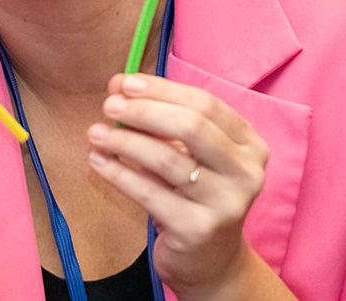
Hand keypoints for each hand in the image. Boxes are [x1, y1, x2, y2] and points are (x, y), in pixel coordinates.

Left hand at [86, 74, 272, 299]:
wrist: (211, 262)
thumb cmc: (195, 195)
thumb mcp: (190, 155)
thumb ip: (162, 119)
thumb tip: (118, 83)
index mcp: (250, 145)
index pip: (205, 104)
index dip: (162, 90)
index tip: (125, 83)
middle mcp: (246, 173)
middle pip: (192, 126)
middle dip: (145, 110)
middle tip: (109, 105)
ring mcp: (226, 204)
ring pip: (167, 159)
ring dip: (125, 140)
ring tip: (96, 133)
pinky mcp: (198, 230)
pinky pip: (150, 193)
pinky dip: (119, 173)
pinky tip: (98, 161)